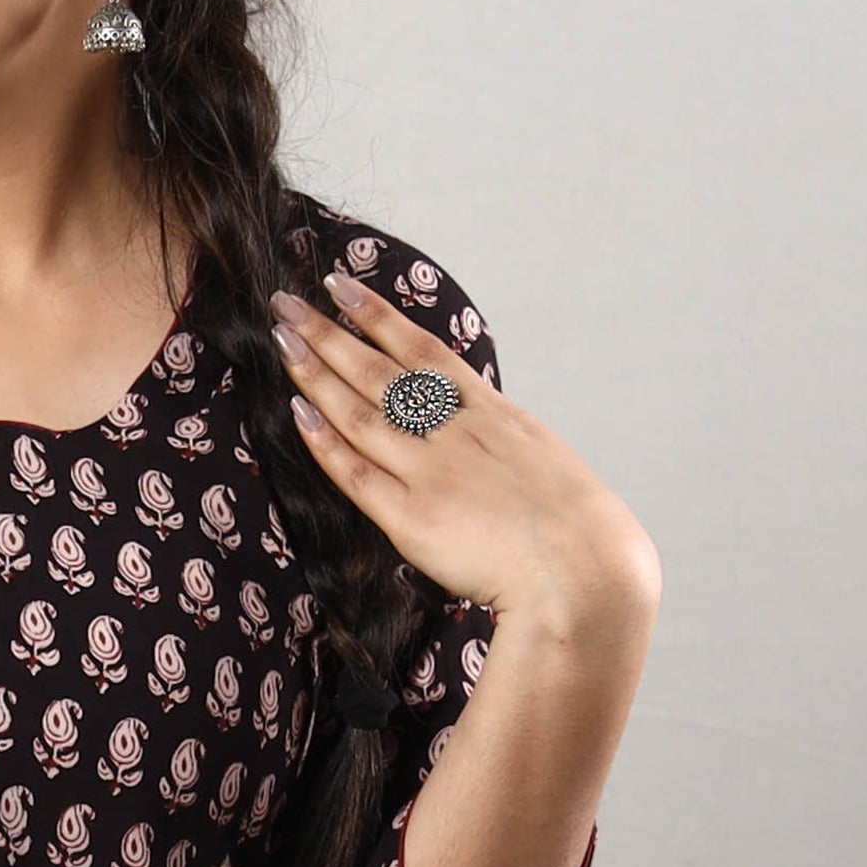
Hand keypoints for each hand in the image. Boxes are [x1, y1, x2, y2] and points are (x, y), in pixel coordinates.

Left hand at [269, 271, 660, 634]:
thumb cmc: (577, 530)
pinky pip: (356, 472)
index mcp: (492, 415)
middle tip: (286, 303)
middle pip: (379, 371)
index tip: (340, 287)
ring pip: (359, 412)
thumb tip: (469, 415)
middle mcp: (457, 434)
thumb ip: (496, 433)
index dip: (377, 315)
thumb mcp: (541, 456)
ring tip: (280, 341)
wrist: (586, 578)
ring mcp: (431, 473)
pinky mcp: (412, 519)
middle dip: (328, 333)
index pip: (423, 350)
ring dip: (315, 374)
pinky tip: (296, 411)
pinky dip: (323, 440)